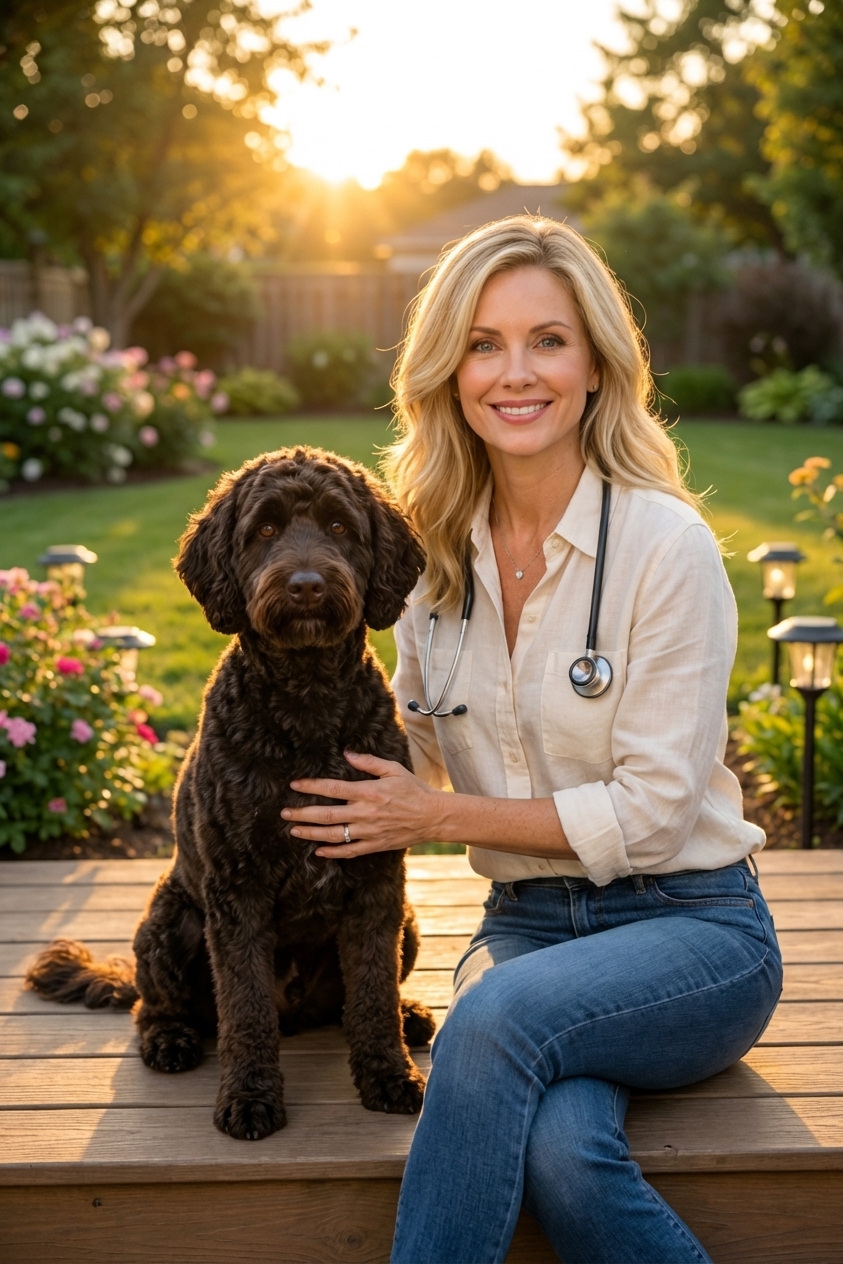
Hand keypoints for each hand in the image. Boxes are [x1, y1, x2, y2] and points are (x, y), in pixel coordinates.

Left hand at [282, 751, 443, 857]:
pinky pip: (349, 851)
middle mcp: (365, 813)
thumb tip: (347, 754)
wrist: (433, 817)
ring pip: (333, 835)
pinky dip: (332, 852)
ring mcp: (369, 831)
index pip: (332, 788)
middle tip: (284, 813)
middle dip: (302, 813)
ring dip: (310, 833)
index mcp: (368, 791)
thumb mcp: (393, 769)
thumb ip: (368, 762)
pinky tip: (318, 851)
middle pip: (326, 814)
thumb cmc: (414, 790)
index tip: (295, 785)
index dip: (311, 786)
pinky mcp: (375, 845)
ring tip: (294, 830)